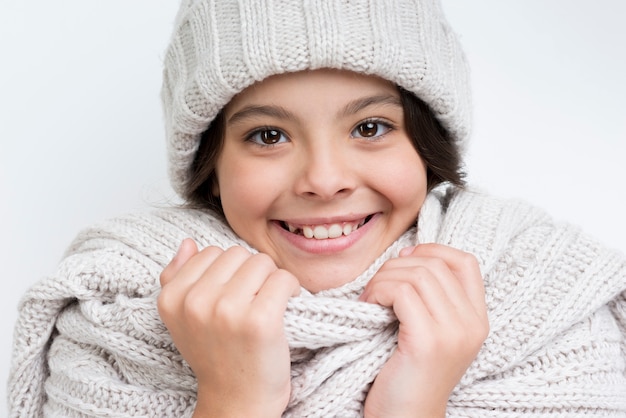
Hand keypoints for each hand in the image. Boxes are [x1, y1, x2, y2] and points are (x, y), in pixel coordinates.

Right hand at [157, 239, 300, 417]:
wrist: (237, 401)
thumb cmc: (215, 355)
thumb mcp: (182, 319)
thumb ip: (177, 277)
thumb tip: (187, 242)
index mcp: (172, 298)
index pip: (210, 252)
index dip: (228, 272)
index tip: (233, 296)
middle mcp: (195, 303)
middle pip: (238, 254)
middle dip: (251, 273)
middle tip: (254, 300)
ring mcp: (227, 311)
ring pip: (262, 262)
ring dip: (271, 280)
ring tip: (268, 304)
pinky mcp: (259, 321)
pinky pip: (283, 279)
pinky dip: (291, 289)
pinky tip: (285, 307)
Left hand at [359, 244, 488, 417]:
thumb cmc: (407, 375)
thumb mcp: (429, 331)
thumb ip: (430, 298)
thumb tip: (406, 254)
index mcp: (477, 320)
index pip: (466, 261)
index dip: (433, 250)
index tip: (404, 260)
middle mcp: (472, 325)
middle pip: (434, 264)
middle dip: (396, 266)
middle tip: (376, 287)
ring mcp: (453, 333)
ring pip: (415, 274)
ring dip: (382, 279)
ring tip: (370, 300)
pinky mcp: (428, 341)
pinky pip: (400, 292)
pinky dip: (377, 292)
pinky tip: (368, 308)